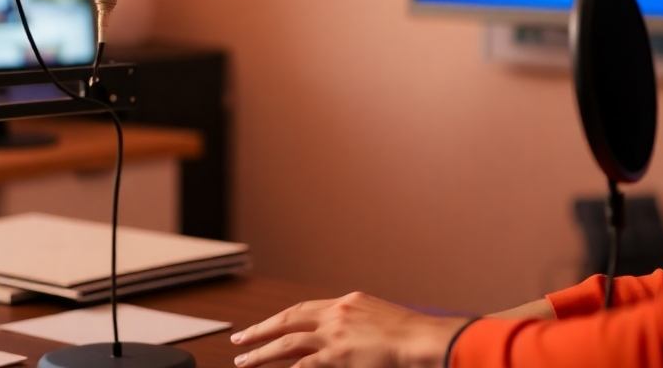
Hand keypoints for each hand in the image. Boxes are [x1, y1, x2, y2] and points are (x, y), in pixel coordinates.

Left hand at [231, 292, 470, 367]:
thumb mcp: (381, 318)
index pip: (305, 310)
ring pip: (287, 343)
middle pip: (288, 319)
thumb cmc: (411, 334)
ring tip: (243, 362)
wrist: (423, 340)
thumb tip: (347, 334)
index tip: (267, 326)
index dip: (282, 320)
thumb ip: (358, 322)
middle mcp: (336, 313)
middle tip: (239, 340)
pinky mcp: (337, 355)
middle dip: (260, 330)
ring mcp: (335, 334)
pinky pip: (303, 365)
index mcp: (347, 302)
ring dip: (262, 353)